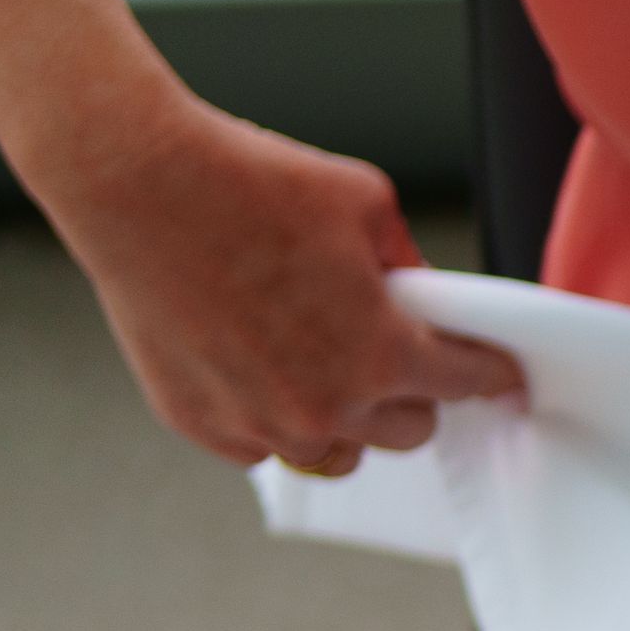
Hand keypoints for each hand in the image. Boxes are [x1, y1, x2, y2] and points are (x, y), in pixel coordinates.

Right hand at [34, 85, 518, 476]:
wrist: (134, 179)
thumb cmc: (248, 179)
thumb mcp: (364, 200)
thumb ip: (407, 261)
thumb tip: (423, 295)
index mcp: (384, 354)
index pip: (463, 384)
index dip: (486, 373)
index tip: (496, 375)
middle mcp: (327, 405)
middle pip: (406, 430)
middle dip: (412, 394)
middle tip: (396, 358)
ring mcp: (260, 423)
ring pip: (335, 451)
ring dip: (344, 419)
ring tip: (326, 371)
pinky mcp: (199, 422)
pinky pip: (260, 446)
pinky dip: (269, 420)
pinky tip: (260, 372)